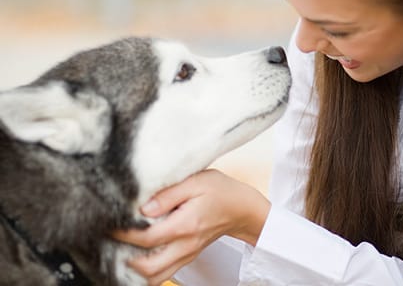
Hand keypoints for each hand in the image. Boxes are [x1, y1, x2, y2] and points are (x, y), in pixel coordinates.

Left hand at [113, 169, 270, 285]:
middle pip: (148, 267)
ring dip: (135, 271)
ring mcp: (187, 254)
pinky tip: (136, 259)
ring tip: (120, 253)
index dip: (123, 234)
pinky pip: (164, 274)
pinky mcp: (188, 256)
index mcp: (186, 224)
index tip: (107, 225)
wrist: (242, 208)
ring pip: (156, 277)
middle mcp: (186, 245)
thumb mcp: (196, 181)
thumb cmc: (220, 191)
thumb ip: (168, 194)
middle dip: (124, 259)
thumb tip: (143, 208)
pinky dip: (147, 272)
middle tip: (110, 243)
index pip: (147, 237)